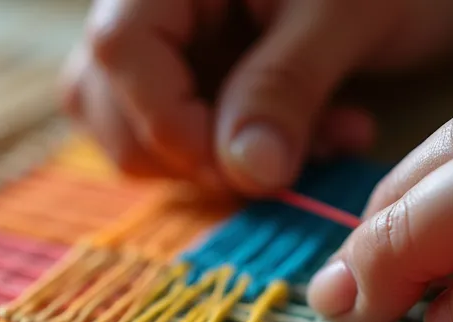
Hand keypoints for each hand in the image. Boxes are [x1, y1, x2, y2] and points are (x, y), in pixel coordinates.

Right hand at [60, 0, 452, 194]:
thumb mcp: (348, 16)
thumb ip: (286, 88)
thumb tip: (246, 174)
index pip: (120, 50)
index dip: (172, 124)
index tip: (246, 167)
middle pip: (105, 94)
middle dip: (191, 151)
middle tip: (282, 163)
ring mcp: (172, 32)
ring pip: (135, 120)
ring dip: (219, 158)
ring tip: (316, 143)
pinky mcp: (202, 62)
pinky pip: (186, 124)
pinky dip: (244, 149)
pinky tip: (319, 135)